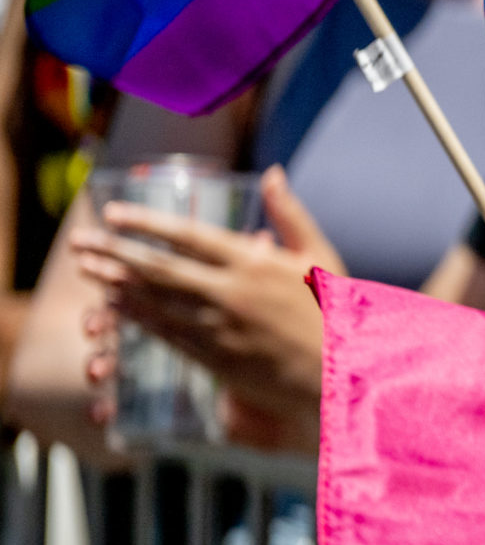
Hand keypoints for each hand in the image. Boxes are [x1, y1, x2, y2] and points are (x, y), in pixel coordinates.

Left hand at [69, 167, 341, 447]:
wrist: (345, 371)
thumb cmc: (337, 310)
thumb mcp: (320, 255)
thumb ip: (290, 214)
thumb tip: (272, 173)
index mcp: (255, 262)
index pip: (188, 236)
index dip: (145, 223)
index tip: (112, 213)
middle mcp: (231, 292)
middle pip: (159, 268)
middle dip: (113, 252)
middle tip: (79, 241)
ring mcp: (220, 328)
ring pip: (156, 302)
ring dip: (116, 284)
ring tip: (87, 270)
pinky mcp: (216, 359)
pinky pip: (166, 334)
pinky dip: (138, 319)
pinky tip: (115, 308)